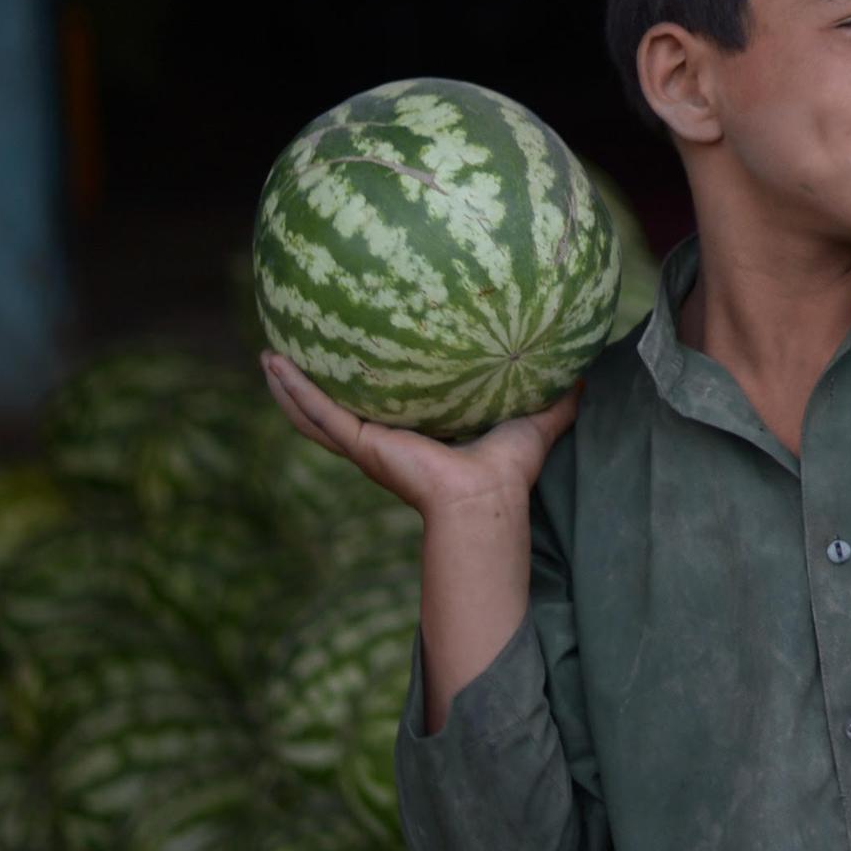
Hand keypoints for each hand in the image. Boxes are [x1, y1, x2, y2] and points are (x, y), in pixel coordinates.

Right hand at [261, 352, 579, 524]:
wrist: (487, 498)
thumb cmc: (509, 469)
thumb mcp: (535, 420)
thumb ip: (558, 396)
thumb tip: (584, 367)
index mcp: (416, 436)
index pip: (385, 406)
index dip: (367, 383)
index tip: (354, 354)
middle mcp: (385, 441)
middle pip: (338, 409)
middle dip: (314, 384)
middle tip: (292, 351)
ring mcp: (367, 444)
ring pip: (314, 413)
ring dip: (289, 387)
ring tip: (266, 357)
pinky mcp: (360, 444)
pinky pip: (317, 414)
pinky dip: (293, 391)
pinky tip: (272, 366)